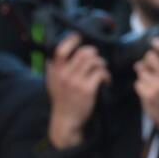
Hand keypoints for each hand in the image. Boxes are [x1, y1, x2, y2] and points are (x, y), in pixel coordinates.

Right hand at [46, 33, 110, 148]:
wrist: (66, 120)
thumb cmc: (61, 101)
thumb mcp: (52, 83)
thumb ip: (54, 68)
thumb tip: (55, 53)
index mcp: (55, 72)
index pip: (61, 50)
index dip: (72, 40)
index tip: (79, 37)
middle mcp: (64, 75)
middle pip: (84, 53)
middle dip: (94, 53)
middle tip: (96, 59)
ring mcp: (76, 82)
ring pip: (94, 61)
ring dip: (101, 64)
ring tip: (101, 70)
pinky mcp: (87, 90)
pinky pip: (100, 73)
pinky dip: (106, 75)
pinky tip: (105, 80)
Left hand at [134, 37, 158, 145]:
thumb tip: (141, 59)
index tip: (153, 41)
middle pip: (150, 57)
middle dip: (147, 60)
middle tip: (150, 68)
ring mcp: (157, 86)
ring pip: (141, 70)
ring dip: (143, 74)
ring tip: (152, 84)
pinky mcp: (148, 95)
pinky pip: (138, 83)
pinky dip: (141, 86)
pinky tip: (149, 93)